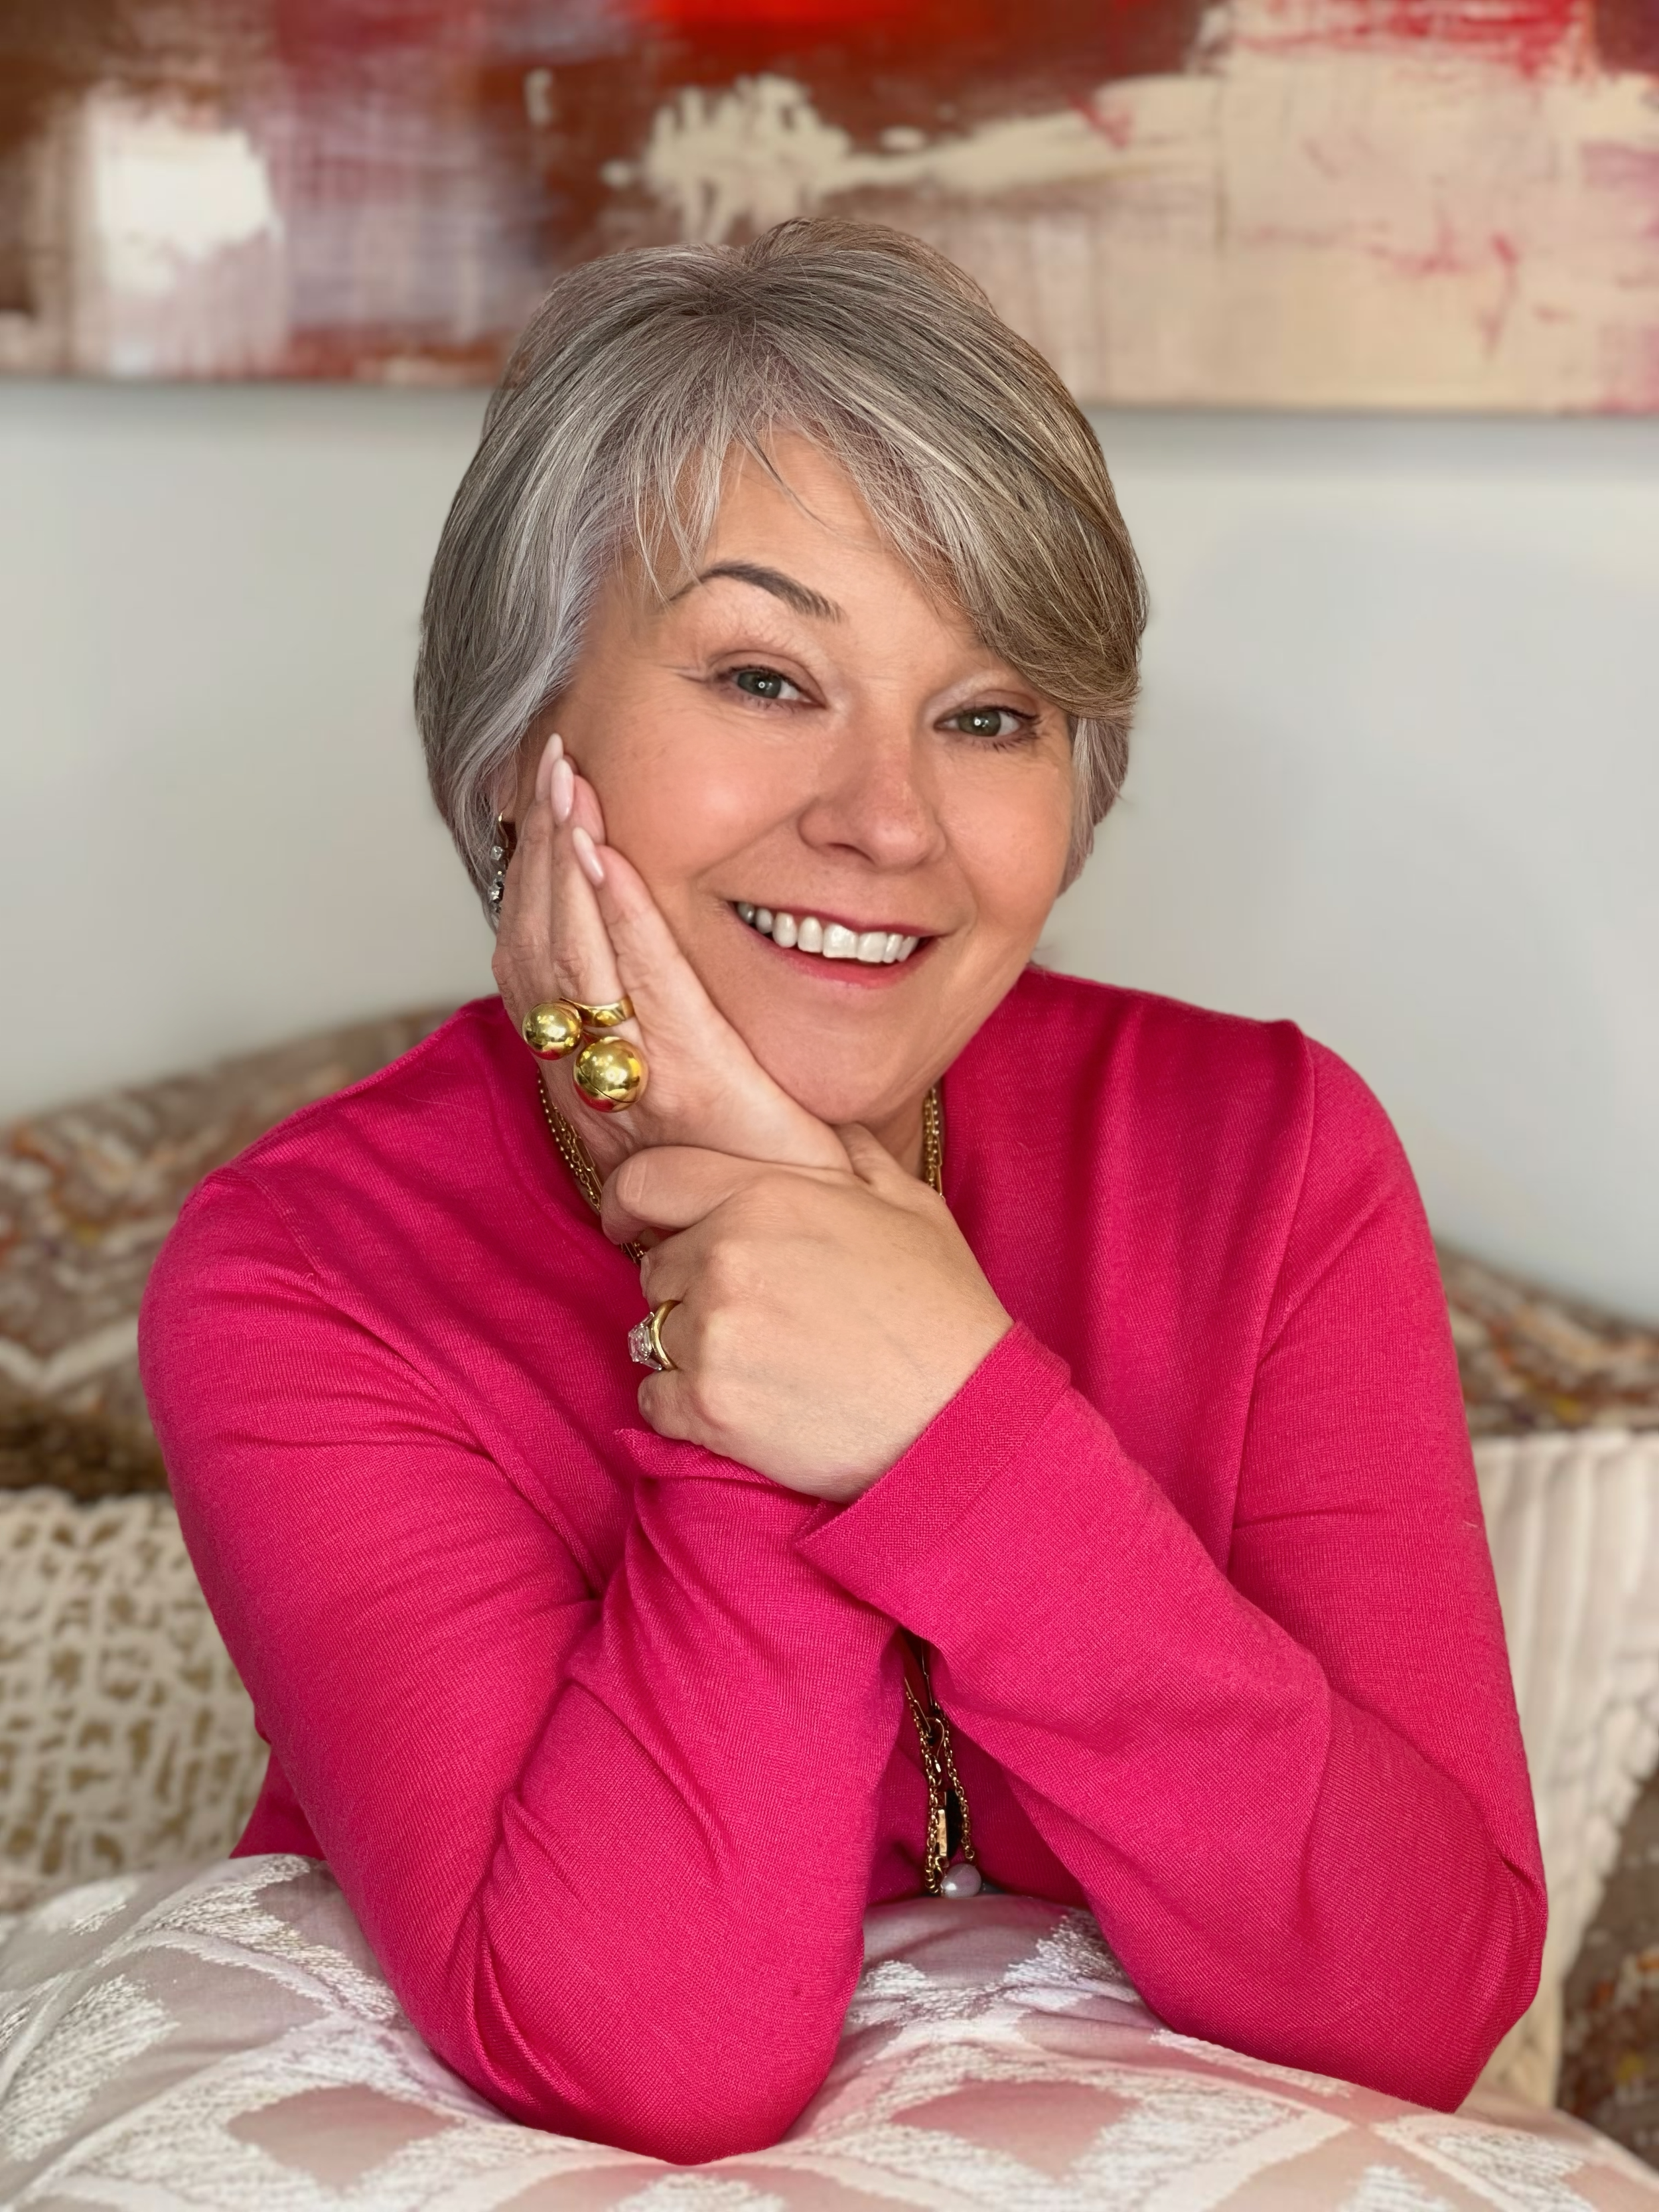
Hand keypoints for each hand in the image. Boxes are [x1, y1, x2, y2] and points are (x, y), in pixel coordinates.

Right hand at [492, 730, 847, 1183]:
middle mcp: (599, 1091)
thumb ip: (689, 1060)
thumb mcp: (719, 1118)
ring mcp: (640, 1088)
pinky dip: (618, 911)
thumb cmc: (783, 1190)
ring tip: (568, 780)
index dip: (529, 889)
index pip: (536, 975)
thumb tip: (667, 1008)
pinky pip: (640, 982)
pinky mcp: (693, 1084)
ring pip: (571, 958)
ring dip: (565, 860)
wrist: (827, 1260)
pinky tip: (608, 850)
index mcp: (599, 1093)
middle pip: (538, 953)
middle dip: (539, 850)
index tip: (541, 811)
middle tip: (548, 763)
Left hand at [602, 1129, 1013, 1499]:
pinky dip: (683, 1405)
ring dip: (690, 1347)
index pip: (647, 1182)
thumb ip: (856, 1156)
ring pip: (652, 1334)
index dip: (631, 1205)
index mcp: (764, 1195)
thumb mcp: (911, 1206)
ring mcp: (714, 1334)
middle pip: (655, 1267)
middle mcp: (725, 1257)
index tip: (631, 1226)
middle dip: (688, 1286)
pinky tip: (741, 1404)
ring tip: (759, 1363)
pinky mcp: (709, 1408)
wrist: (965, 1417)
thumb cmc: (943, 1309)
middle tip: (751, 1314)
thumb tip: (835, 1130)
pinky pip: (655, 1399)